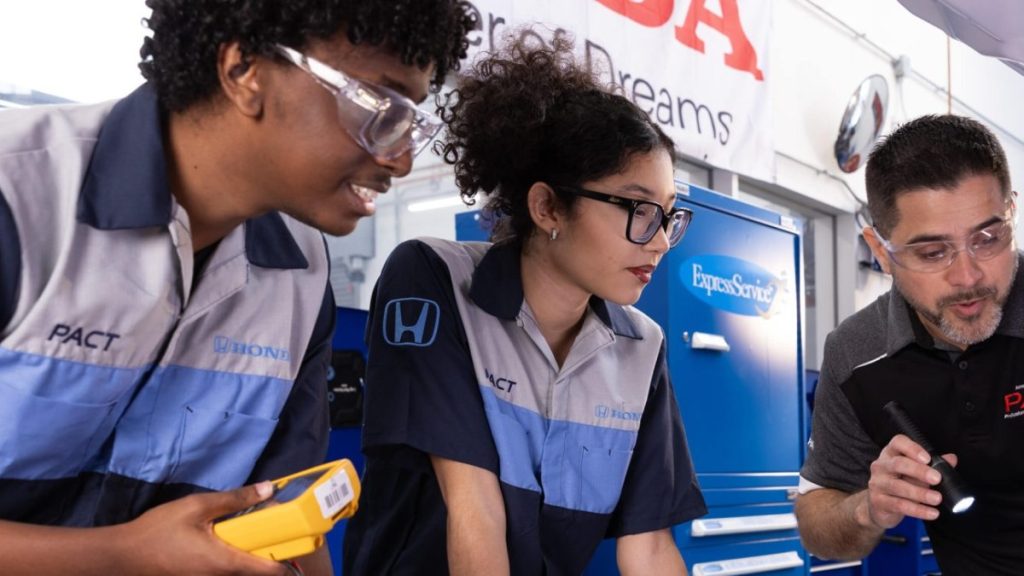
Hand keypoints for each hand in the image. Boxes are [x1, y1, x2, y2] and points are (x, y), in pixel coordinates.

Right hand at [111, 482, 289, 575]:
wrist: (123, 555)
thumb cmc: (159, 531)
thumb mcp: (197, 507)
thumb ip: (235, 499)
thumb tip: (269, 489)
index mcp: (225, 562)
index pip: (269, 571)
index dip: (288, 560)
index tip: (300, 543)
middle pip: (257, 572)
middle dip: (272, 554)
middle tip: (279, 531)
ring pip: (241, 571)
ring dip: (252, 555)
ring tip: (256, 531)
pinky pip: (226, 570)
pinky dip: (235, 557)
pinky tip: (229, 538)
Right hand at [862, 434, 957, 528]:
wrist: (878, 506)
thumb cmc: (900, 483)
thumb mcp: (915, 473)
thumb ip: (933, 465)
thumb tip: (952, 459)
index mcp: (891, 454)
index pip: (898, 443)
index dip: (912, 448)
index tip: (928, 458)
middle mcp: (881, 466)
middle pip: (898, 464)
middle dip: (918, 471)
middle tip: (936, 479)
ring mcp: (877, 484)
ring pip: (898, 487)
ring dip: (920, 493)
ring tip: (937, 499)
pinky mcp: (878, 501)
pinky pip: (899, 505)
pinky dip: (918, 510)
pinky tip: (932, 513)